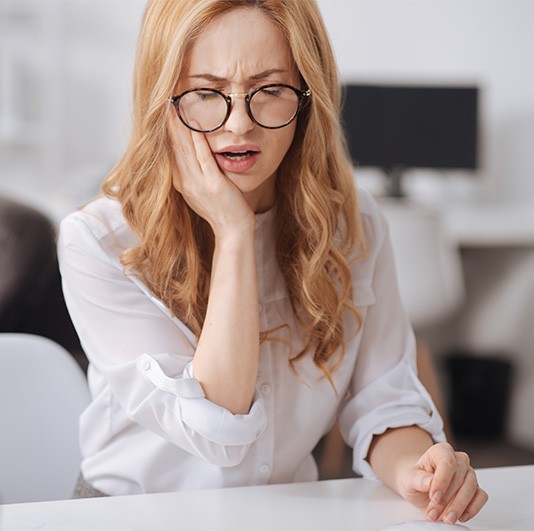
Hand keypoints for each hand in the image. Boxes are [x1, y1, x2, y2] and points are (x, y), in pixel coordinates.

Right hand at [166, 108, 254, 237]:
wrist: (232, 231)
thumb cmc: (222, 211)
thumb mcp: (202, 191)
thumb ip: (194, 175)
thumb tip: (191, 158)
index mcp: (182, 183)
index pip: (170, 153)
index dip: (165, 132)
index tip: (163, 113)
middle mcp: (186, 182)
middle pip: (174, 148)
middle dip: (169, 124)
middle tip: (164, 102)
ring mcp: (199, 184)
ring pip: (186, 150)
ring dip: (180, 128)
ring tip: (174, 107)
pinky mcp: (214, 185)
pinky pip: (204, 159)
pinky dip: (199, 141)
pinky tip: (196, 126)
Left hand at [399, 442, 487, 523]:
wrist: (422, 490)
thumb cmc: (417, 480)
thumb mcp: (409, 479)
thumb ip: (417, 479)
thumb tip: (429, 482)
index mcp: (440, 451)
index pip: (447, 462)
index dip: (442, 481)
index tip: (434, 497)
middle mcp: (457, 460)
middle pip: (459, 478)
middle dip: (446, 500)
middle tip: (434, 513)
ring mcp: (469, 473)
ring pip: (471, 488)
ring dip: (458, 507)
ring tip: (445, 518)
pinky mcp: (476, 488)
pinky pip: (481, 497)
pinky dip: (472, 508)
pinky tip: (460, 516)